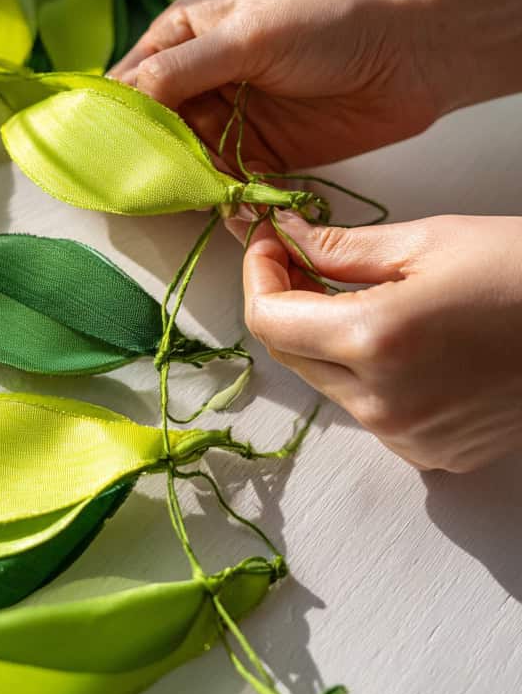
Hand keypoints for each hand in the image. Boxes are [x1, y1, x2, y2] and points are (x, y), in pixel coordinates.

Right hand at [110, 0, 438, 171]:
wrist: (413, 52)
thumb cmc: (332, 20)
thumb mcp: (248, 34)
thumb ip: (183, 69)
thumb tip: (122, 99)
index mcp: (186, 33)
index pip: (129, 81)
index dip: (110, 118)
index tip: (98, 154)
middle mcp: (201, 77)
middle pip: (151, 129)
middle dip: (145, 159)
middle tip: (139, 189)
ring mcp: (231, 118)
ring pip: (186, 161)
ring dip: (184, 184)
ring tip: (185, 201)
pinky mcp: (262, 155)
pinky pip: (226, 183)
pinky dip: (221, 198)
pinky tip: (223, 208)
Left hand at [229, 210, 521, 472]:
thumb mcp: (428, 240)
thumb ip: (340, 248)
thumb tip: (283, 239)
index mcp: (375, 341)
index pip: (269, 320)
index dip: (258, 275)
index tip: (269, 242)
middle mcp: (383, 403)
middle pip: (292, 355)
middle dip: (287, 304)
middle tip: (303, 258)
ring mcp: (409, 437)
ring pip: (330, 386)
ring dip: (328, 340)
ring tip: (363, 293)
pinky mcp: (435, 454)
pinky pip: (373, 413)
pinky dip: (370, 375)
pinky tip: (406, 339)